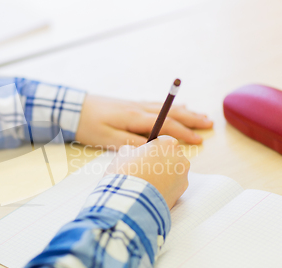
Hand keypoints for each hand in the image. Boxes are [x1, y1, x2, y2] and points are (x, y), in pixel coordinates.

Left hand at [75, 95, 212, 147]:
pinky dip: (170, 107)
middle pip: (170, 113)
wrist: (72, 107)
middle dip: (191, 120)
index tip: (199, 141)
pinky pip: (156, 105)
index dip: (183, 133)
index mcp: (134, 117)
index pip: (165, 124)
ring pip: (165, 108)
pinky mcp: (129, 105)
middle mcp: (138, 108)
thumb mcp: (106, 139)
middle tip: (210, 124)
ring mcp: (134, 105)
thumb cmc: (87, 125)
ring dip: (184, 111)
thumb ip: (130, 143)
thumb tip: (153, 148)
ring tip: (200, 115)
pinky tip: (176, 108)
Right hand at [105, 136, 188, 208]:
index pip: (163, 141)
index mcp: (167, 143)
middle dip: (161, 161)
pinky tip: (151, 191)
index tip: (145, 156)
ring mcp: (183, 176)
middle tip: (144, 170)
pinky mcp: (181, 193)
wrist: (130, 200)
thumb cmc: (126, 173)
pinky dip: (165, 188)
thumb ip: (133, 149)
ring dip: (164, 175)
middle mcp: (180, 158)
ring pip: (174, 172)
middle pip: (171, 156)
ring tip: (146, 183)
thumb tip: (136, 152)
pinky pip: (173, 186)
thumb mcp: (124, 153)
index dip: (153, 149)